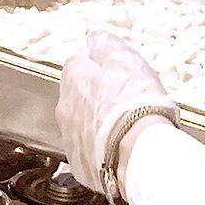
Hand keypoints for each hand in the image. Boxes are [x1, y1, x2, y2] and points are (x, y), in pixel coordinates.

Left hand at [57, 29, 171, 192]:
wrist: (139, 154)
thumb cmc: (135, 107)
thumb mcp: (125, 60)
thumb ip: (105, 45)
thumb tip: (95, 39)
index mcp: (74, 80)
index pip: (77, 64)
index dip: (99, 68)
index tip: (116, 74)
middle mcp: (65, 109)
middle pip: (78, 96)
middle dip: (97, 97)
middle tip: (125, 102)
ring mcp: (71, 139)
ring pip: (81, 125)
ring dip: (98, 124)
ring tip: (125, 128)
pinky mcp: (80, 165)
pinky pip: (88, 152)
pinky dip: (100, 150)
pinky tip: (119, 149)